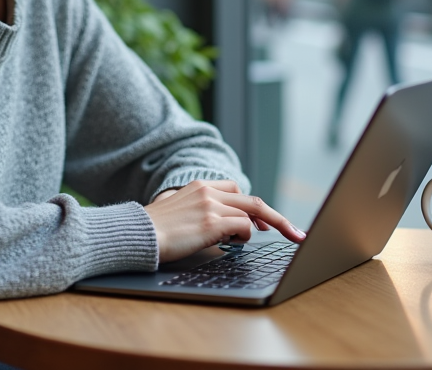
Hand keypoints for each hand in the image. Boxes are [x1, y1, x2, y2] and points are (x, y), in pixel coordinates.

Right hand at [144, 179, 305, 263]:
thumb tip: (220, 227)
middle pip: (252, 200)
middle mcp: (207, 191)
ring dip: (258, 230)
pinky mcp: (212, 222)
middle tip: (294, 233)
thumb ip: (198, 211)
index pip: (236, 190)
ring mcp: (211, 205)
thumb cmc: (153, 229)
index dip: (252, 208)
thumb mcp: (177, 211)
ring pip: (251, 213)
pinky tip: (231, 244)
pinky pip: (243, 228)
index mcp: (199, 186)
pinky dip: (244, 238)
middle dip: (276, 218)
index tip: (263, 224)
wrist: (137, 234)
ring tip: (254, 241)